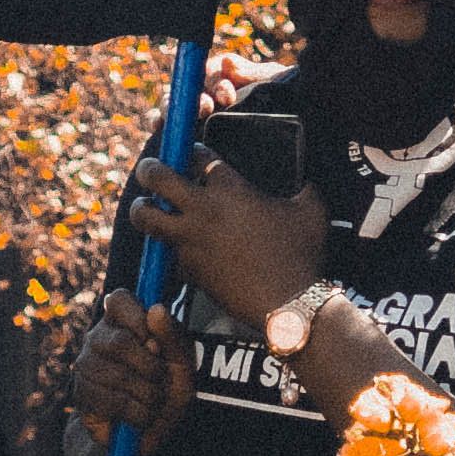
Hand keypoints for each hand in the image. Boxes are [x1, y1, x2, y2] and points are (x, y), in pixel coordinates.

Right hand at [55, 290, 198, 455]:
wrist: (152, 430)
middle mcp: (99, 338)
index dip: (136, 317)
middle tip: (160, 379)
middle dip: (150, 367)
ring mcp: (86, 366)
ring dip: (148, 394)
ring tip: (154, 401)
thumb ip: (172, 336)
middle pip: (119, 342)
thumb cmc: (168, 388)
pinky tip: (141, 416)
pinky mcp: (81, 394)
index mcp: (123, 321)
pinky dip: (137, 413)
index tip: (153, 340)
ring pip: (117, 376)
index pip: (118, 300)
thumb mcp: (182, 362)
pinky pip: (111, 401)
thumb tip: (155, 310)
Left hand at [122, 153, 326, 335]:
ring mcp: (190, 241)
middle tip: (149, 170)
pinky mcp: (187, 269)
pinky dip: (169, 248)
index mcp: (231, 189)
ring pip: (146, 217)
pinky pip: (167, 252)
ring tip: (146, 207)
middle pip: (156, 177)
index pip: (197, 155)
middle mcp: (203, 210)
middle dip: (148, 168)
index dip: (191, 151)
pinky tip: (176, 248)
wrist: (288, 305)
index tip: (192, 154)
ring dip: (142, 208)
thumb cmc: (302, 255)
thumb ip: (305, 188)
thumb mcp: (312, 211)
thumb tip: (307, 182)